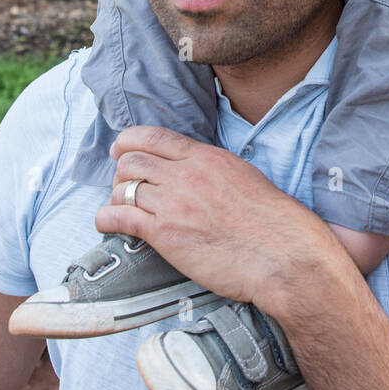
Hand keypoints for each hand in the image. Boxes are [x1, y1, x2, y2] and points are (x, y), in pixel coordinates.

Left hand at [95, 126, 342, 316]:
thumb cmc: (272, 221)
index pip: (153, 136)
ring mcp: (173, 203)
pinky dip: (106, 219)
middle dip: (120, 171)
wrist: (281, 253)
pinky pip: (119, 218)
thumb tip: (195, 170)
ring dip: (115, 197)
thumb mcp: (243, 176)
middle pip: (131, 161)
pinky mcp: (165, 233)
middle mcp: (185, 174)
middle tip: (122, 184)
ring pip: (122, 187)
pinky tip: (107, 224)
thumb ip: (212, 168)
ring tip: (120, 207)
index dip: (128, 141)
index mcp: (205, 157)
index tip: (120, 149)